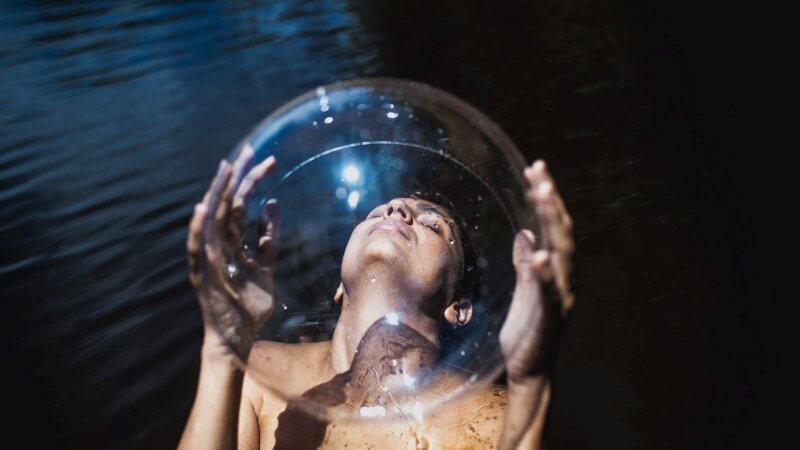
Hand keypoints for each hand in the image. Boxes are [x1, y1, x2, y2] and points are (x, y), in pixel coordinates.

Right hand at [187, 145, 278, 356]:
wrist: (239, 338)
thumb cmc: (249, 305)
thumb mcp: (265, 266)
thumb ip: (268, 238)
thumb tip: (271, 205)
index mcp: (231, 242)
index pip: (242, 203)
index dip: (253, 181)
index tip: (269, 161)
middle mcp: (217, 245)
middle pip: (227, 204)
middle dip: (238, 178)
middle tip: (250, 151)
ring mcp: (208, 259)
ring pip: (211, 219)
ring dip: (217, 194)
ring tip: (225, 168)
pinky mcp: (203, 275)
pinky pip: (197, 249)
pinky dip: (198, 230)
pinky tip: (201, 210)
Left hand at [500, 160, 573, 380]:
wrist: (528, 369)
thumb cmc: (526, 331)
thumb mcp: (523, 290)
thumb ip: (526, 264)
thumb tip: (526, 235)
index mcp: (556, 270)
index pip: (554, 226)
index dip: (547, 198)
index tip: (536, 169)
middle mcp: (565, 278)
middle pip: (562, 232)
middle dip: (551, 201)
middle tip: (539, 171)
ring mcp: (561, 295)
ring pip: (562, 252)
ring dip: (552, 222)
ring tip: (542, 194)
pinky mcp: (550, 315)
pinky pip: (551, 289)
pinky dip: (547, 270)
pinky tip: (541, 253)